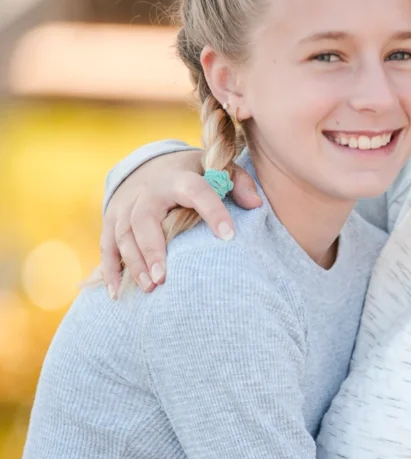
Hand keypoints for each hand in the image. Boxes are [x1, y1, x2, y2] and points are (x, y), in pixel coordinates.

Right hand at [100, 149, 260, 294]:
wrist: (150, 165)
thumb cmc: (192, 174)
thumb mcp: (217, 168)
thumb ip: (238, 183)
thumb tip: (255, 205)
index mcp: (179, 177)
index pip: (197, 191)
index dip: (213, 211)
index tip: (229, 237)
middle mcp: (148, 191)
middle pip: (144, 219)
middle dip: (152, 249)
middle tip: (164, 279)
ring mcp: (125, 206)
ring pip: (123, 235)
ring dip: (134, 263)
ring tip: (150, 288)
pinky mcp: (111, 220)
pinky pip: (106, 246)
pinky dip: (110, 270)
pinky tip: (116, 294)